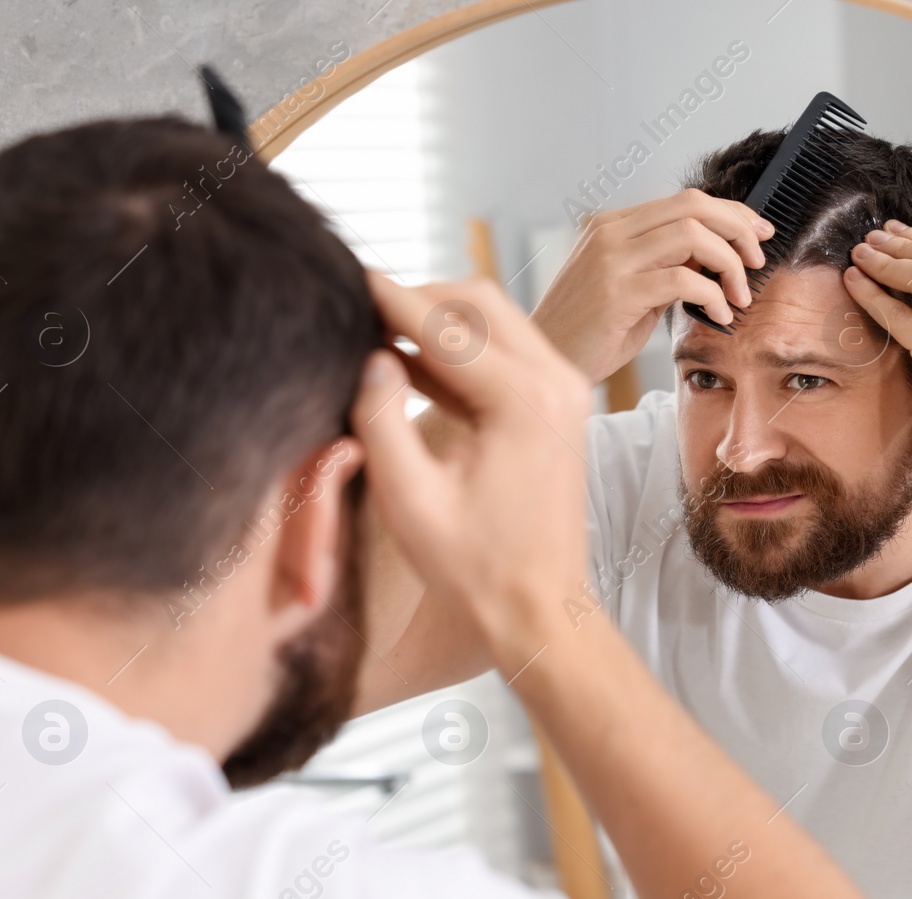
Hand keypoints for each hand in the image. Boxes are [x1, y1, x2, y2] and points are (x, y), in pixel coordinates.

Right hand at [350, 273, 591, 668]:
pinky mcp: (560, 407)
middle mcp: (556, 383)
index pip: (444, 326)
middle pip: (479, 301)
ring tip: (375, 338)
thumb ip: (380, 419)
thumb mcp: (408, 499)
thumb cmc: (475, 568)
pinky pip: (505, 355)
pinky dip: (459, 353)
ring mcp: (565, 392)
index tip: (347, 277)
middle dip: (417, 299)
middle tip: (361, 311)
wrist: (538, 609)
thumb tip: (371, 357)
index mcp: (524, 400)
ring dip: (438, 324)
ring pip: (495, 321)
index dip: (388, 299)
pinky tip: (408, 370)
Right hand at [531, 189, 773, 381]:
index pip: (685, 201)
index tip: (758, 234)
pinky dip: (713, 296)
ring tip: (740, 295)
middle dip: (738, 229)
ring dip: (730, 264)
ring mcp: (611, 261)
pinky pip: (683, 281)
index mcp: (612, 225)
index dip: (730, 213)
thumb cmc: (589, 333)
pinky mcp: (616, 293)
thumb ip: (666, 266)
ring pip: (692, 236)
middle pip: (693, 207)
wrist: (548, 363)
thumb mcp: (632, 289)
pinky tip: (719, 315)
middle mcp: (609, 233)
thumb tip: (717, 257)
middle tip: (758, 261)